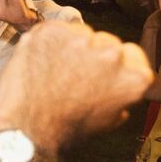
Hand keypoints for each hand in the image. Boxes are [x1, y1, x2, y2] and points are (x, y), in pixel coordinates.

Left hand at [0, 19, 155, 153]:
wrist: (26, 130)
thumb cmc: (64, 130)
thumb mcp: (107, 121)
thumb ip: (120, 99)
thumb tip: (120, 91)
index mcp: (133, 75)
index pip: (132, 54)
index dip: (116, 63)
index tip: (102, 70)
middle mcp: (112, 53)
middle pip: (107, 41)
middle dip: (93, 55)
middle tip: (74, 75)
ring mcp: (82, 38)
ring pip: (81, 33)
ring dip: (71, 47)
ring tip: (54, 71)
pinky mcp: (52, 30)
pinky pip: (55, 31)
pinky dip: (48, 43)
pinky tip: (41, 63)